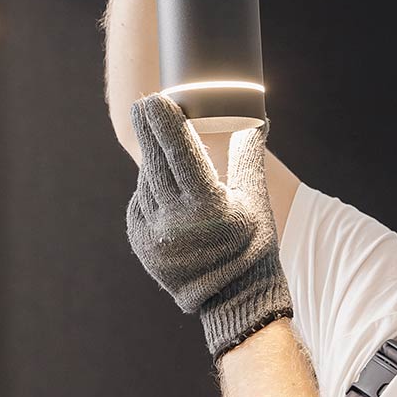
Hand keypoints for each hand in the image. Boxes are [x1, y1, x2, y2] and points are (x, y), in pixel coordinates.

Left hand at [125, 94, 291, 356]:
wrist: (233, 298)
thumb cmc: (251, 245)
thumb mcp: (255, 201)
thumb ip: (249, 158)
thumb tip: (256, 120)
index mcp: (208, 205)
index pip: (180, 152)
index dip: (165, 122)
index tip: (155, 98)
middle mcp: (176, 219)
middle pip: (155, 161)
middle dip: (149, 129)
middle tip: (144, 103)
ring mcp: (154, 234)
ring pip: (147, 182)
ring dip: (154, 163)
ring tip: (168, 153)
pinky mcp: (141, 243)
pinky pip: (140, 203)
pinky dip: (150, 191)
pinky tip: (164, 188)